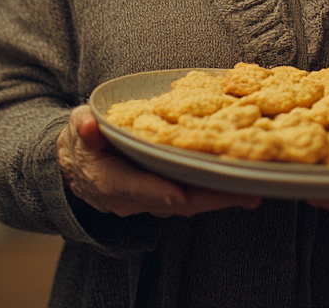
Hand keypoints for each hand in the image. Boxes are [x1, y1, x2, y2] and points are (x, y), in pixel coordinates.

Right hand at [57, 105, 261, 217]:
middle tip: (242, 193)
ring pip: (187, 203)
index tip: (179, 194)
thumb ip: (83, 126)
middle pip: (173, 202)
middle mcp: (132, 198)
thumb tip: (89, 124)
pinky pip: (191, 197)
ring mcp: (149, 201)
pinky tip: (239, 184)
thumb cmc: (83, 141)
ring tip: (251, 191)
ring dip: (218, 199)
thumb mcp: (77, 128)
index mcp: (108, 180)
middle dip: (208, 199)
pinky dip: (214, 193)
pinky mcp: (163, 196)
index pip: (134, 187)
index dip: (156, 191)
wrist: (79, 166)